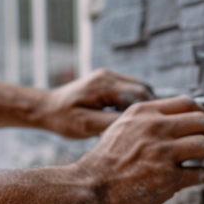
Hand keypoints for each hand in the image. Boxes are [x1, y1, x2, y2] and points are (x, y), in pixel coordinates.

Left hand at [40, 68, 154, 137]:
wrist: (47, 108)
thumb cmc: (63, 119)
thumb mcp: (87, 125)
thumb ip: (113, 122)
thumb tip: (138, 124)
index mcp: (103, 85)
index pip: (140, 94)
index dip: (151, 110)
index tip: (156, 127)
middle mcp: (108, 76)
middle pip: (143, 89)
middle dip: (150, 107)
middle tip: (152, 127)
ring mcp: (108, 76)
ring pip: (139, 88)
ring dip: (143, 105)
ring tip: (140, 123)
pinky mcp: (107, 80)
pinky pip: (130, 89)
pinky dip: (134, 102)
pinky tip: (128, 117)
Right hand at [76, 96, 203, 203]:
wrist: (89, 188)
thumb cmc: (103, 162)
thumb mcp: (121, 128)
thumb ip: (145, 123)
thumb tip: (171, 124)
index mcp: (144, 112)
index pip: (185, 102)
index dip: (202, 111)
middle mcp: (156, 128)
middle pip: (201, 120)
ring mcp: (164, 153)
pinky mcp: (170, 178)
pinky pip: (202, 172)